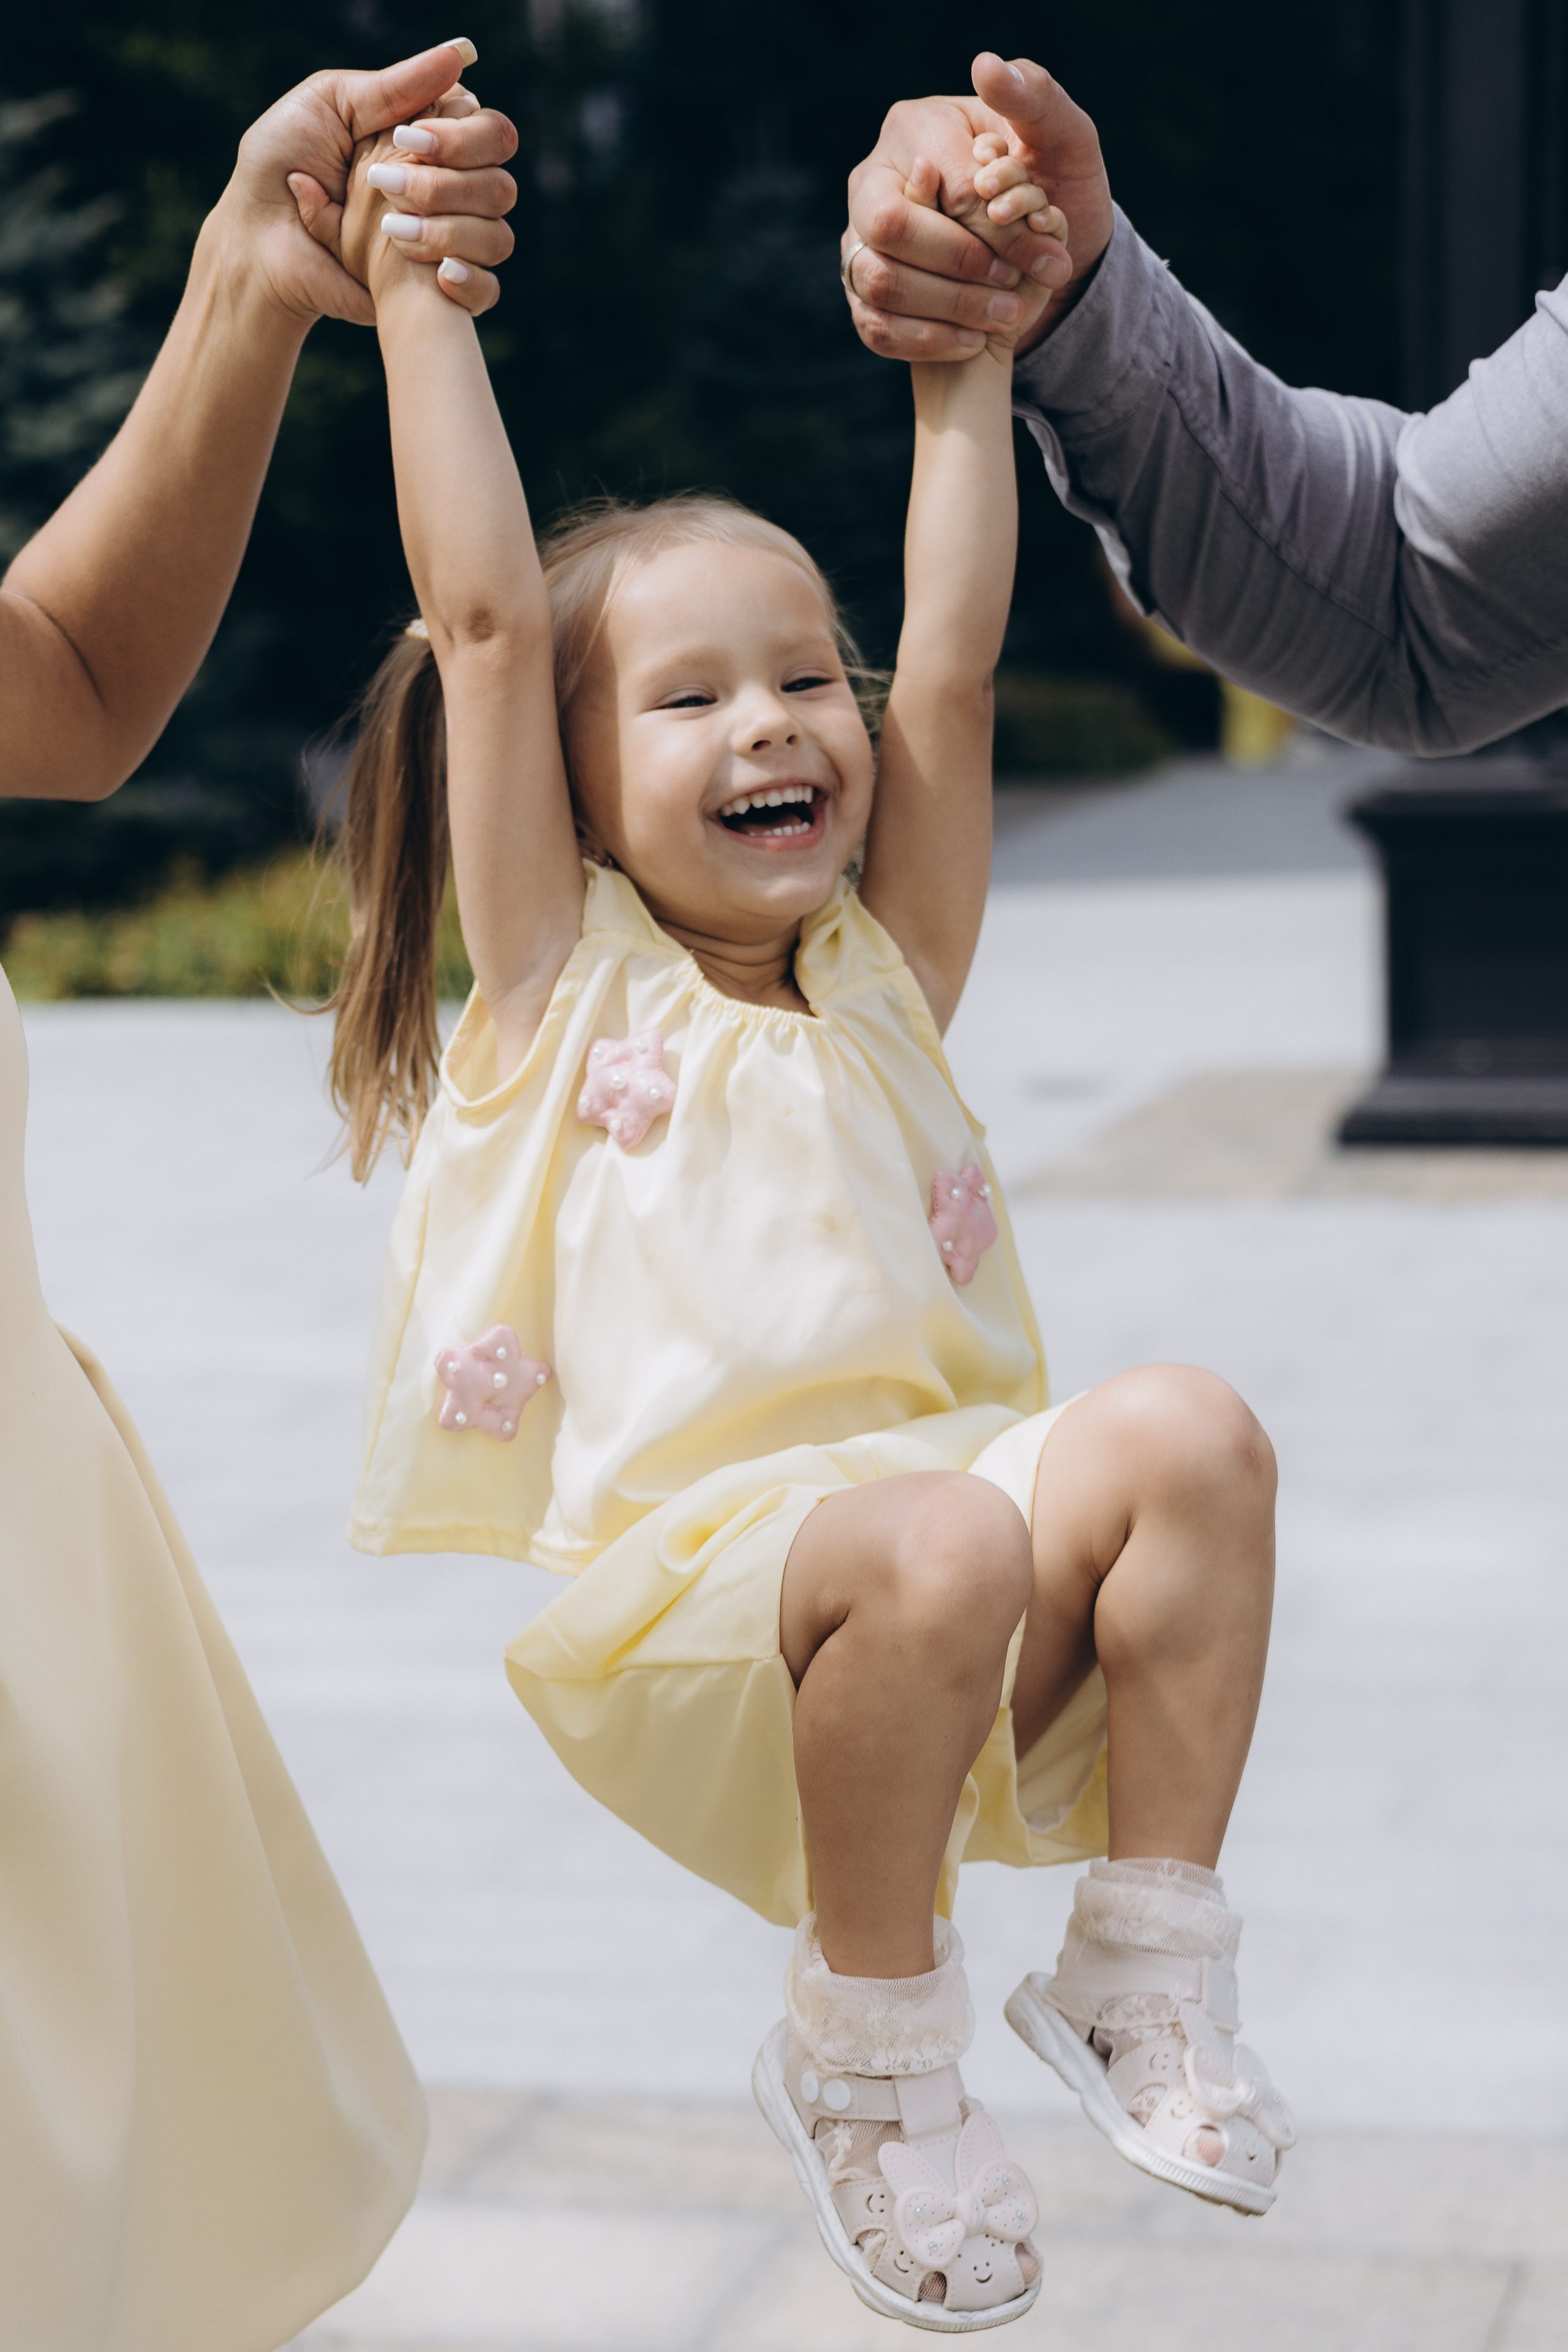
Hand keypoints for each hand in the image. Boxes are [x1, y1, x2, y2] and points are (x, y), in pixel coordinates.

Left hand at [208, 38, 516, 327]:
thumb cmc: (281, 163)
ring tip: (390, 232)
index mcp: (429, 141)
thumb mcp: (330, 104)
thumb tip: (464, 53)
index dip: (462, 136)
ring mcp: (446, 243)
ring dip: (449, 229)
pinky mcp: (434, 293)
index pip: (489, 132)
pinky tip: (436, 274)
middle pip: (500, 184)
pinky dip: (468, 280)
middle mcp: (448, 191)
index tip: (411, 139)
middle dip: (450, 183)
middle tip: (387, 185)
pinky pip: (487, 290)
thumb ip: (397, 86)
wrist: (257, 240)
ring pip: (498, 236)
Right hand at [844, 52, 1113, 363]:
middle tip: (1015, 283)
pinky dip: (930, 341)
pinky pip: (877, 328)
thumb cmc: (1051, 183)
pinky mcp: (861, 294)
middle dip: (963, 266)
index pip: (941, 182)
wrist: (1040, 250)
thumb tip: (988, 68)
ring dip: (949, 307)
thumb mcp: (1063, 136)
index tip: (1041, 238)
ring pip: (879, 281)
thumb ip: (1036, 99)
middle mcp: (871, 180)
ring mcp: (857, 238)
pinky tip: (976, 340)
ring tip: (1005, 314)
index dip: (992, 220)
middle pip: (891, 230)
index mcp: (913, 126)